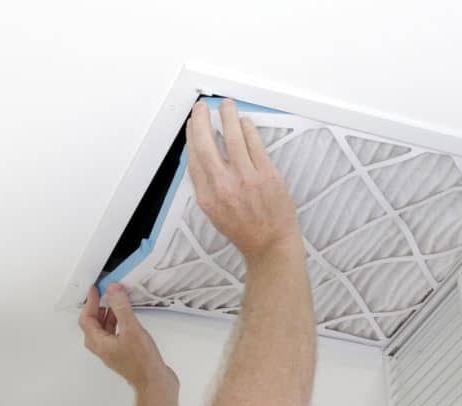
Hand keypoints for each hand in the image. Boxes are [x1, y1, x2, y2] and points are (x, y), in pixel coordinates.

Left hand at [79, 284, 178, 390]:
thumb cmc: (142, 363)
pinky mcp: (124, 353)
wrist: (155, 383)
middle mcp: (103, 348)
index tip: (96, 289)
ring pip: (105, 329)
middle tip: (105, 293)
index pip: (86, 319)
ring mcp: (113, 352)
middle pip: (93, 324)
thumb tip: (113, 290)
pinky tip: (128, 318)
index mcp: (99, 343)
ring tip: (117, 301)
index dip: (90, 302)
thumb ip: (121, 308)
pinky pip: (116, 333)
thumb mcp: (131, 329)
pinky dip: (118, 322)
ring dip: (109, 314)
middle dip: (98, 307)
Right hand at [185, 99, 300, 262]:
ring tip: (226, 105)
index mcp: (207, 197)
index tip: (191, 125)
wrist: (270, 244)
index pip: (193, 158)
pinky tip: (244, 122)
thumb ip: (207, 185)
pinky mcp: (266, 174)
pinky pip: (254, 143)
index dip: (191, 137)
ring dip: (227, 116)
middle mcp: (223, 186)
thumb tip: (202, 156)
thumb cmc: (245, 229)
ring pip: (232, 137)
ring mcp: (246, 178)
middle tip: (202, 108)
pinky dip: (247, 129)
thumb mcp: (215, 212)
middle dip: (201, 120)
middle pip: (206, 144)